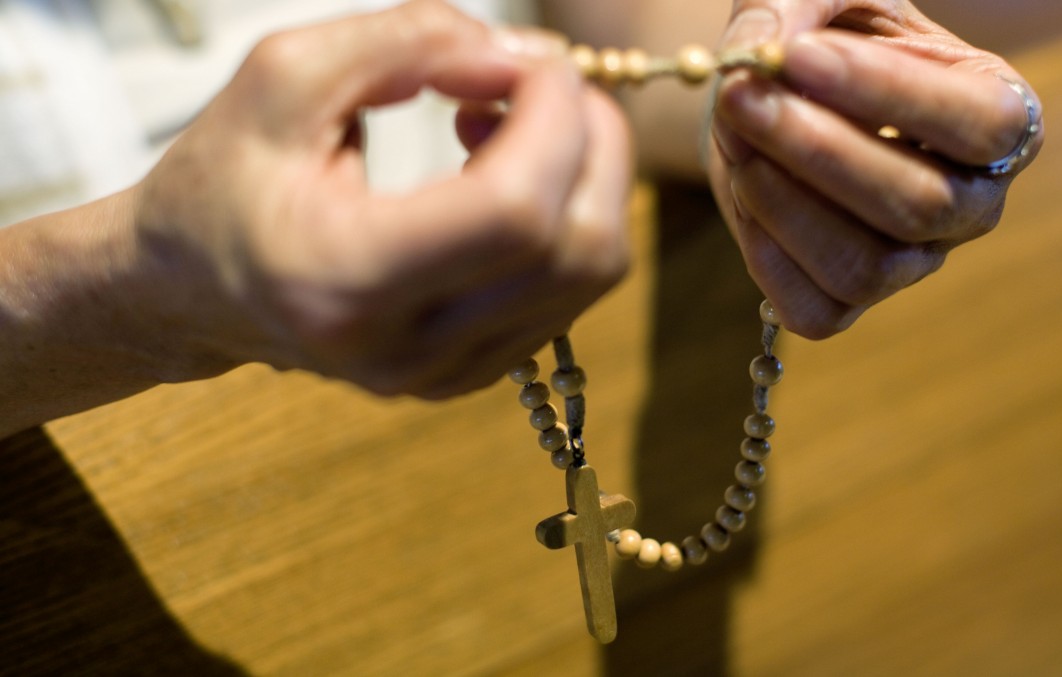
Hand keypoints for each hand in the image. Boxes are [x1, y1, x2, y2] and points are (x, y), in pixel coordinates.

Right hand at [135, 0, 631, 397]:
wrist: (188, 290)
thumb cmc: (224, 178)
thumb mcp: (283, 76)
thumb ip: (404, 39)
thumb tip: (516, 53)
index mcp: (348, 279)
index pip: (517, 211)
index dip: (554, 117)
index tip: (526, 60)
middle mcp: (407, 347)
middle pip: (580, 249)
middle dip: (592, 141)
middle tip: (538, 80)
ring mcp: (445, 373)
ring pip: (592, 274)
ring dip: (582, 176)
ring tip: (501, 124)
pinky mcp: (469, 373)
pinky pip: (569, 292)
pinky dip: (563, 217)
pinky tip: (497, 176)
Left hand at [707, 0, 1042, 337]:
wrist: (778, 91)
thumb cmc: (822, 32)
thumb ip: (792, 2)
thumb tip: (761, 55)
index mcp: (1001, 112)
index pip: (982, 122)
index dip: (889, 93)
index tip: (801, 55)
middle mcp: (972, 199)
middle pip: (919, 205)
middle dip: (816, 150)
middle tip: (739, 93)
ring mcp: (916, 260)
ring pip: (865, 267)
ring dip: (783, 203)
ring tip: (734, 133)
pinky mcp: (851, 300)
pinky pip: (816, 308)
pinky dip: (765, 255)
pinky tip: (743, 187)